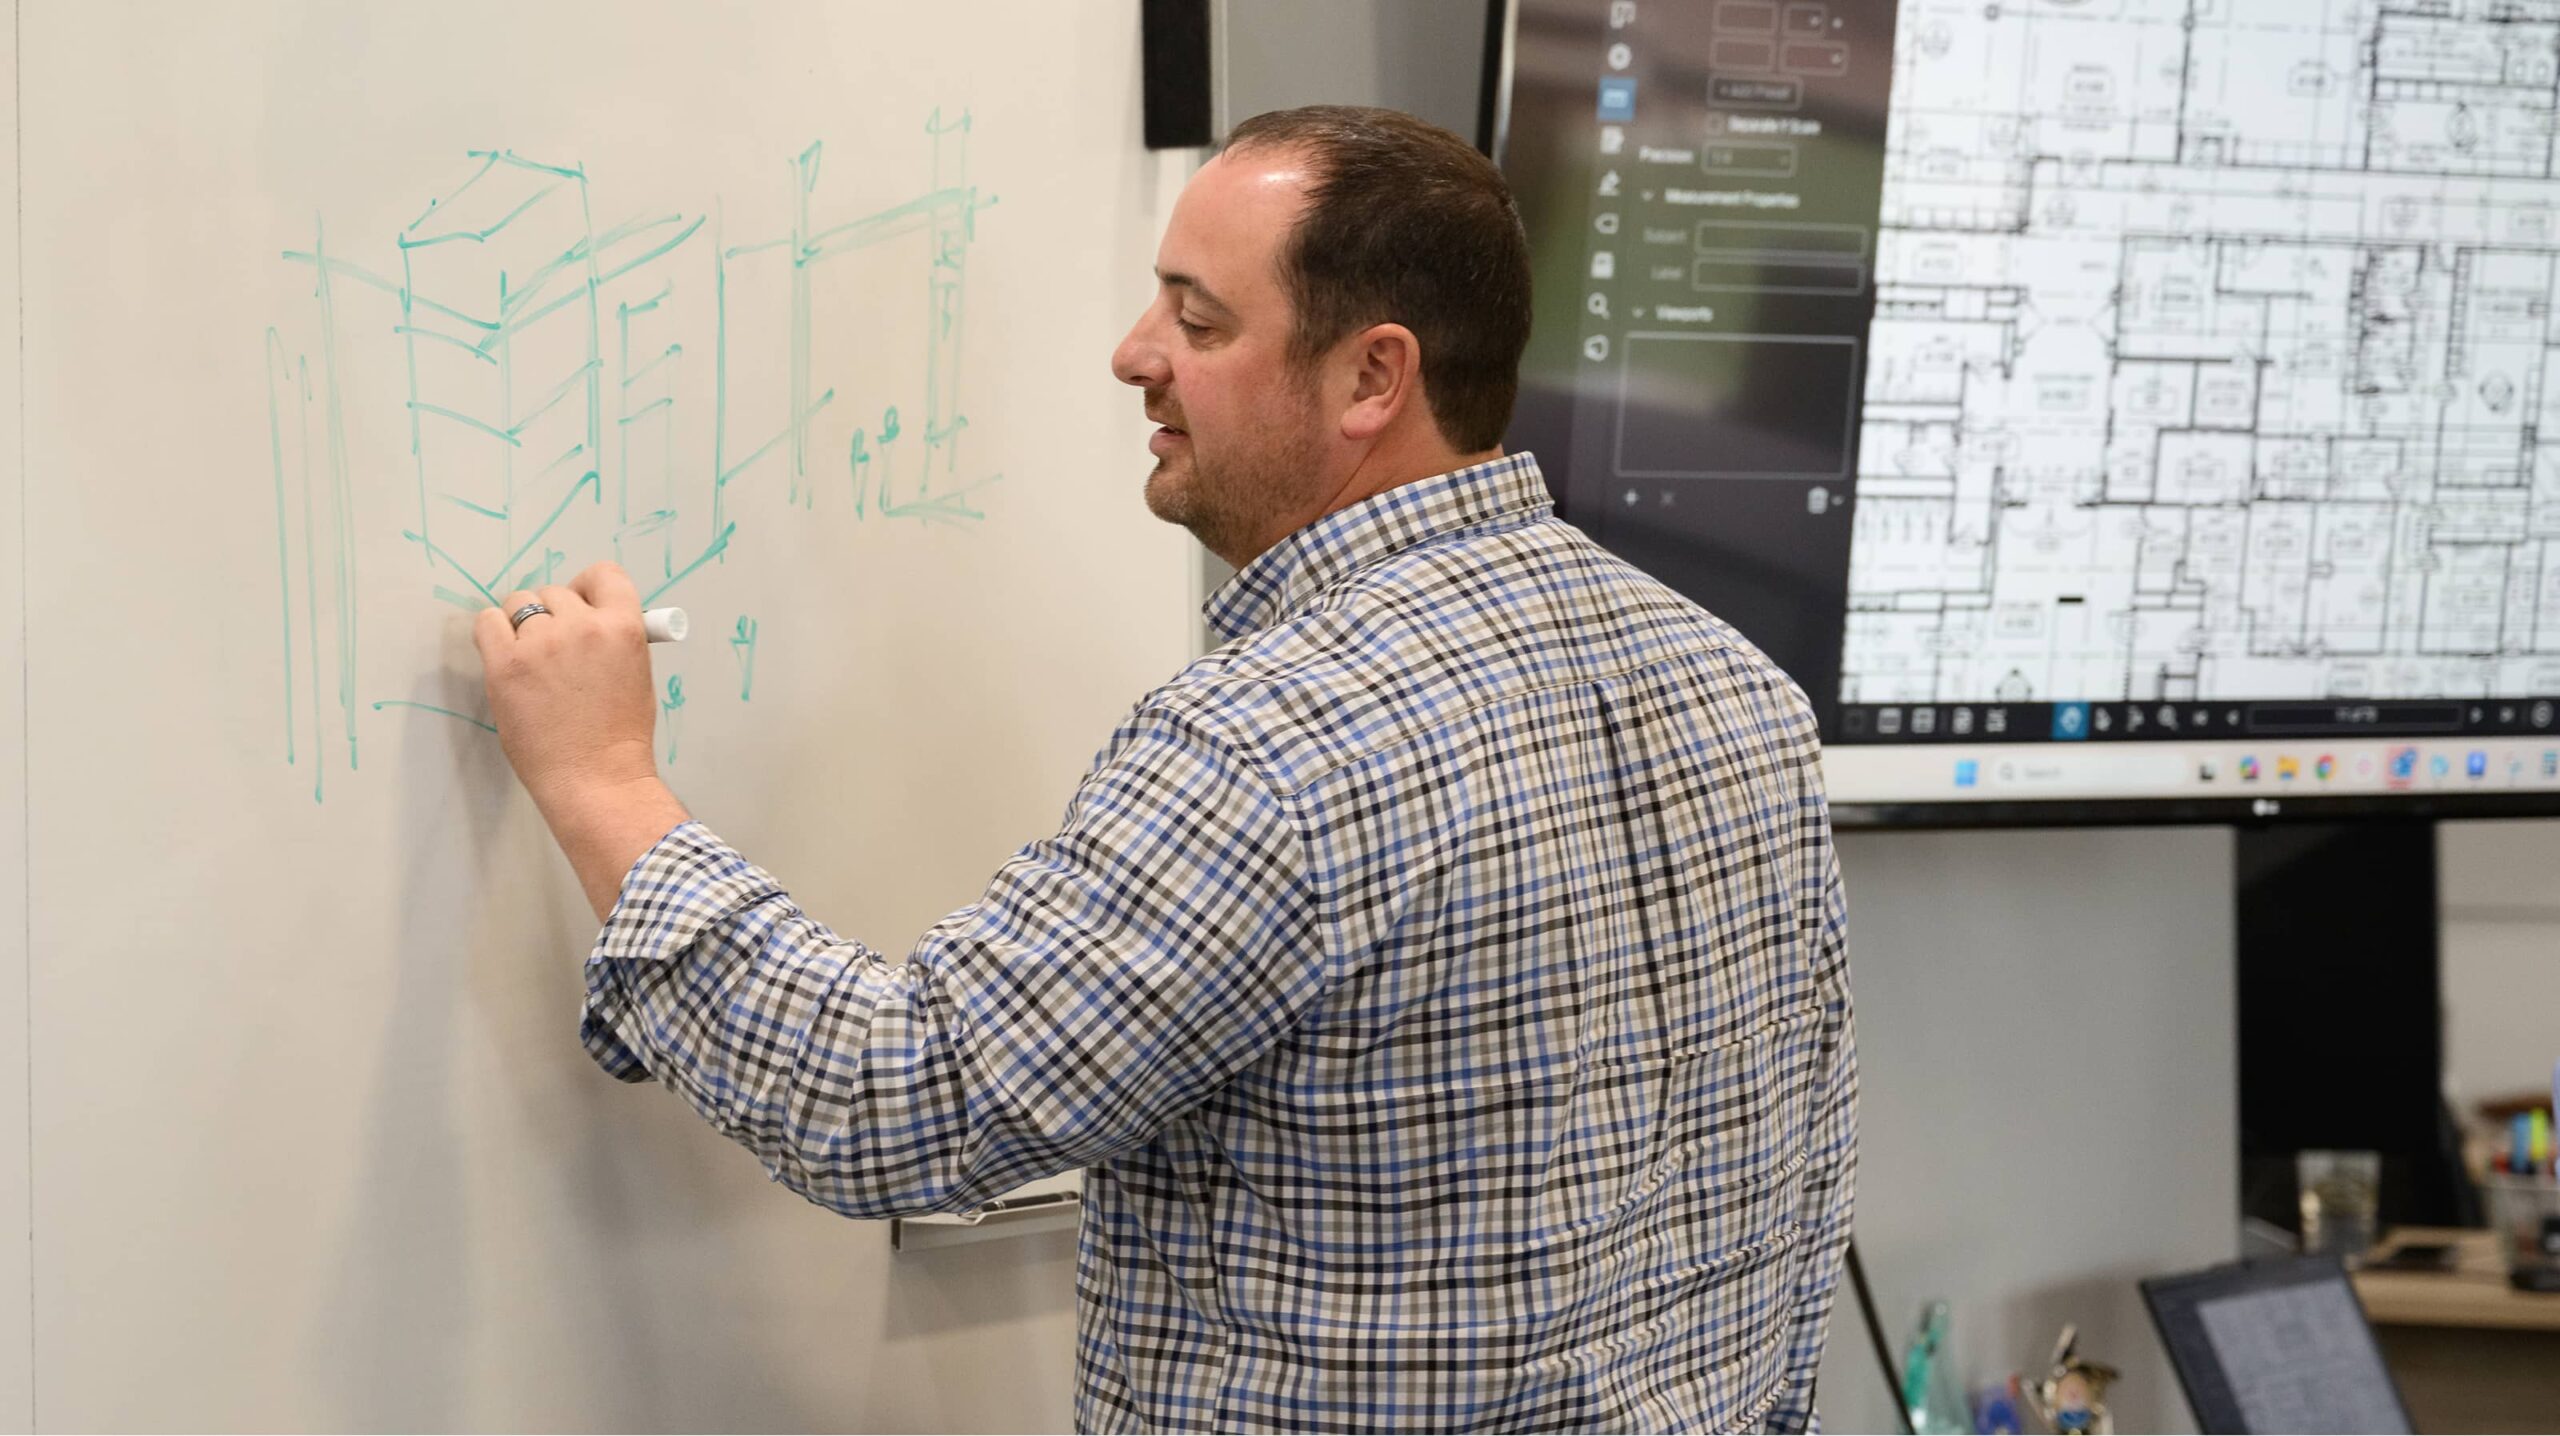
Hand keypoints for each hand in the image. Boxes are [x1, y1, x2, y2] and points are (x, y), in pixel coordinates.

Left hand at [474, 563, 690, 918]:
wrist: (596, 780)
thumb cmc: (619, 737)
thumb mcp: (636, 674)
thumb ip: (614, 638)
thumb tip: (587, 616)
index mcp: (623, 628)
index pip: (604, 574)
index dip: (588, 588)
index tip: (581, 606)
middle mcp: (582, 627)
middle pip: (554, 591)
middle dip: (552, 615)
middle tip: (553, 651)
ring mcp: (541, 644)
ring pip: (518, 604)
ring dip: (521, 624)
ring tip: (530, 660)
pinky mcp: (505, 664)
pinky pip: (486, 623)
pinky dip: (492, 633)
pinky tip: (505, 658)